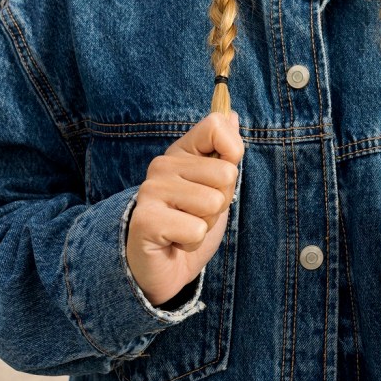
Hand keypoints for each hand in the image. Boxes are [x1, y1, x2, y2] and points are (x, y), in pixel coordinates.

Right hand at [126, 111, 244, 306]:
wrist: (161, 265)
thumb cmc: (189, 221)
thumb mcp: (214, 184)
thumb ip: (222, 151)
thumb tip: (232, 115)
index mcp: (181, 152)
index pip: (216, 126)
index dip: (233, 152)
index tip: (220, 177)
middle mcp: (163, 165)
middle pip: (226, 174)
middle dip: (222, 202)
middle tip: (198, 213)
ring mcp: (151, 191)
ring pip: (213, 203)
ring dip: (207, 224)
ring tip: (186, 226)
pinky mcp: (146, 220)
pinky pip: (197, 229)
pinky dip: (193, 242)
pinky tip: (176, 241)